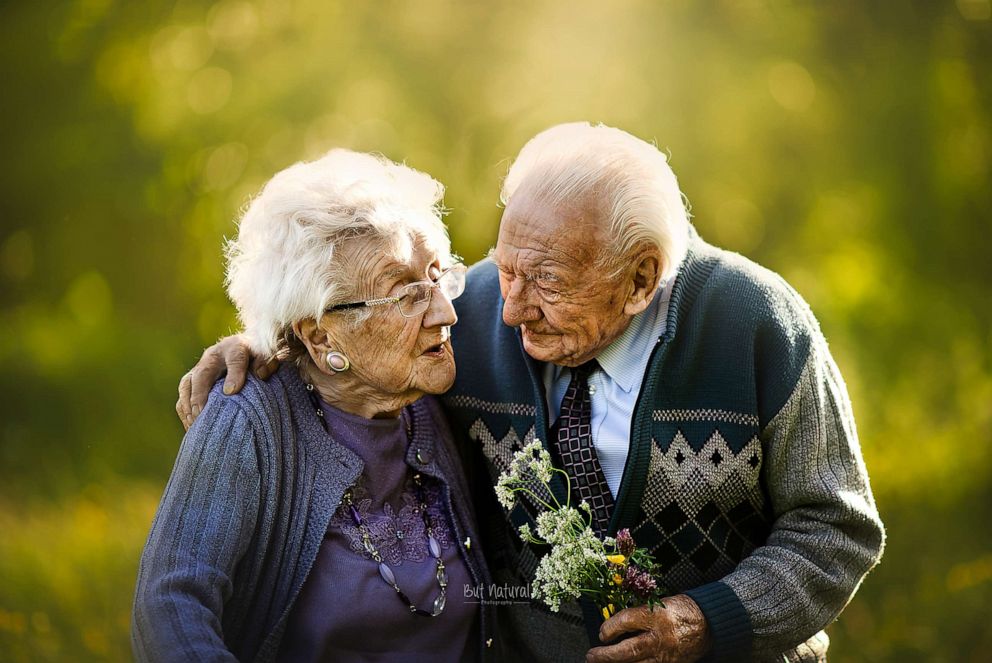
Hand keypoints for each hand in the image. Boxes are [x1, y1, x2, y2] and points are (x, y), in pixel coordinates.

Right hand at [176, 334, 279, 429]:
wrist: (246, 346)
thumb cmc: (257, 354)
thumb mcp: (265, 356)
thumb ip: (264, 363)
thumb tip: (260, 374)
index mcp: (234, 348)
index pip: (235, 359)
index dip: (234, 375)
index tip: (231, 392)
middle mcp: (212, 356)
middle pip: (201, 375)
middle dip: (199, 396)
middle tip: (202, 416)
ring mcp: (200, 367)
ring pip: (187, 384)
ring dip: (188, 405)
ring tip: (195, 424)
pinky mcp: (193, 379)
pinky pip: (184, 394)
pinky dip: (184, 409)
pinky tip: (190, 425)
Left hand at [586, 594, 709, 662]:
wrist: (707, 624)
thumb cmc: (681, 610)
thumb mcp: (659, 604)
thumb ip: (638, 614)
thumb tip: (614, 624)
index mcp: (658, 615)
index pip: (628, 621)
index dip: (610, 627)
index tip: (601, 633)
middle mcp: (660, 637)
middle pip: (629, 650)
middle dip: (606, 655)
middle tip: (591, 655)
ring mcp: (665, 654)